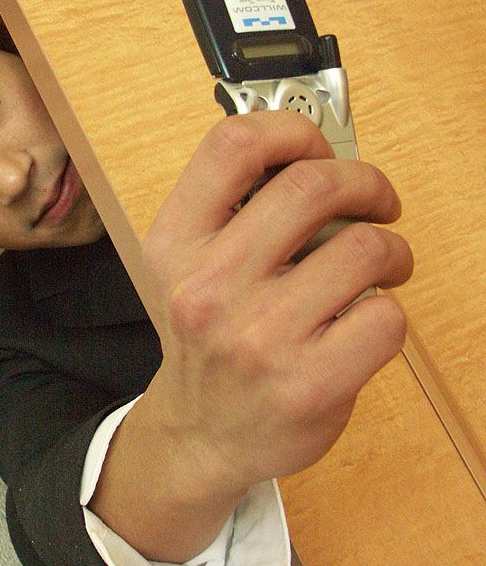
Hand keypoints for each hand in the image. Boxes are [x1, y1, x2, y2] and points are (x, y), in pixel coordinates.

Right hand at [140, 109, 412, 491]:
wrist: (201, 434)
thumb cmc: (208, 339)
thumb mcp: (187, 264)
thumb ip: (236, 207)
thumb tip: (320, 154)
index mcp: (175, 245)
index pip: (234, 146)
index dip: (292, 131)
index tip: (318, 149)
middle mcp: (210, 288)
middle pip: (314, 184)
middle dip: (366, 183)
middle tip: (376, 201)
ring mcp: (260, 339)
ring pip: (364, 248)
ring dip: (390, 248)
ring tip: (382, 264)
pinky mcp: (310, 385)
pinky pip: (386, 317)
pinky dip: (389, 311)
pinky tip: (367, 319)